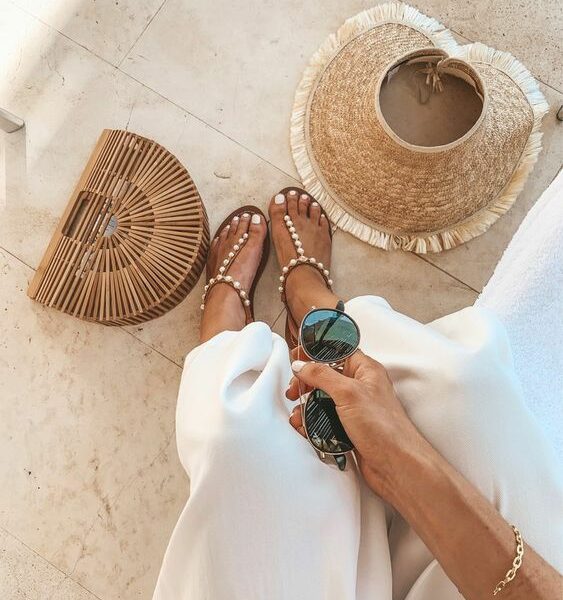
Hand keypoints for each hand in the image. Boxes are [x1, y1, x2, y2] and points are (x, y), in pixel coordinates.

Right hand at [286, 348, 426, 500]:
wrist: (396, 466)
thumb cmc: (384, 428)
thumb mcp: (348, 393)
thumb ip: (322, 375)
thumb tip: (301, 365)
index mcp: (366, 370)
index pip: (337, 351)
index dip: (316, 352)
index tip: (297, 357)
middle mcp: (360, 387)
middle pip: (325, 376)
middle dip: (306, 383)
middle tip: (294, 391)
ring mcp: (354, 408)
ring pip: (322, 399)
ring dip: (306, 406)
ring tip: (297, 415)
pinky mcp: (349, 428)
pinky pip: (325, 419)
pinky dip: (312, 422)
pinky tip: (304, 428)